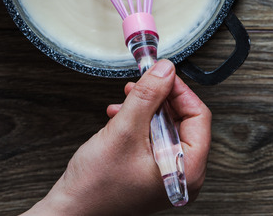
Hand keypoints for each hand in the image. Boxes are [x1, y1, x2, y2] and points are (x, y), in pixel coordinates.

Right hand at [25, 60, 210, 215]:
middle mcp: (184, 175)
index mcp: (188, 169)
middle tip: (143, 83)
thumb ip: (147, 96)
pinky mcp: (152, 173)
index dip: (179, 91)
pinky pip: (154, 140)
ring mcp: (168, 175)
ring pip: (167, 128)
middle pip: (184, 121)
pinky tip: (121, 116)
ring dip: (147, 109)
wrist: (73, 210)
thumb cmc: (96, 187)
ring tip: (127, 100)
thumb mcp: (123, 130)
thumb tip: (165, 71)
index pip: (199, 116)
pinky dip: (139, 124)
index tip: (162, 74)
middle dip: (160, 99)